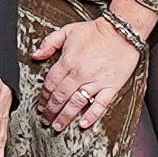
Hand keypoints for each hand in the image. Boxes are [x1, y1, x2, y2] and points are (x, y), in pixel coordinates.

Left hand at [26, 11, 139, 131]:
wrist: (122, 32)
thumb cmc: (95, 31)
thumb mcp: (67, 31)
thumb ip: (49, 42)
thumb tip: (36, 55)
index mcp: (68, 62)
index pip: (50, 84)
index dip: (44, 96)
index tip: (41, 104)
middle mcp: (80, 74)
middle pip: (60, 97)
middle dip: (51, 110)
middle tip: (46, 119)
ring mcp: (96, 82)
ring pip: (76, 103)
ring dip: (65, 116)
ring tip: (58, 126)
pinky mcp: (111, 87)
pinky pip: (100, 105)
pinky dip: (91, 116)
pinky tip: (83, 124)